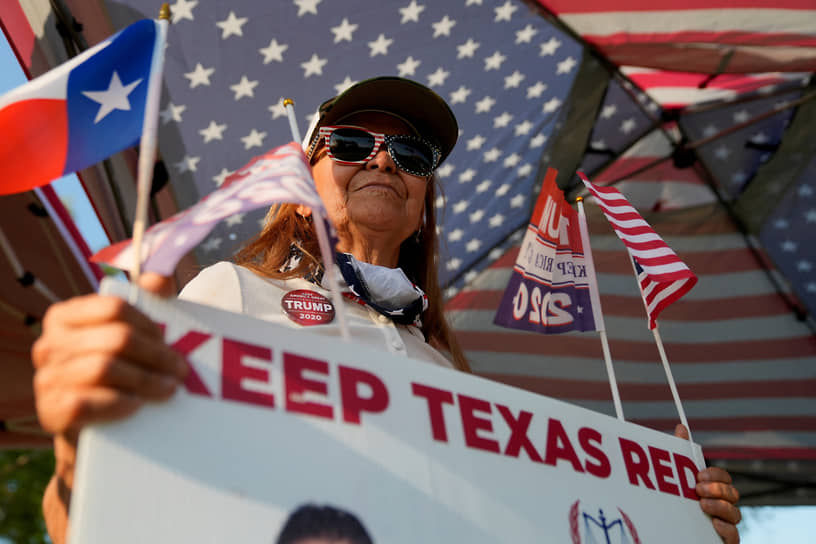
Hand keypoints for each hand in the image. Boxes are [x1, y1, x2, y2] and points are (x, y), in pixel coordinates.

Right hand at [32, 274, 184, 543]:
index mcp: (66, 317)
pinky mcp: (49, 412)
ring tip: (170, 389)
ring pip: (103, 368)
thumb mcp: (136, 338)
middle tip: (182, 370)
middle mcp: (49, 344)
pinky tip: (136, 406)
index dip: (150, 324)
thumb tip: (160, 276)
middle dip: (157, 355)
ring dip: (146, 380)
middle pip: (116, 339)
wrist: (102, 435)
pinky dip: (116, 403)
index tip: (170, 340)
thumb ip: (149, 302)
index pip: (115, 307)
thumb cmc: (121, 376)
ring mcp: (46, 379)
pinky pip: (84, 403)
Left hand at [675, 424, 740, 542]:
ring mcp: (726, 524)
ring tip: (702, 505)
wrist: (670, 535)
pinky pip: (735, 536)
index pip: (725, 478)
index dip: (716, 475)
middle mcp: (723, 506)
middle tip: (698, 489)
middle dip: (717, 489)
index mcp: (714, 490)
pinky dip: (726, 529)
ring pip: (735, 514)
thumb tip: (681, 428)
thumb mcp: (679, 478)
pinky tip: (714, 524)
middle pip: (732, 494)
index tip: (699, 474)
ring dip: (720, 507)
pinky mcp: (725, 540)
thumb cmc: (679, 505)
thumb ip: (682, 454)